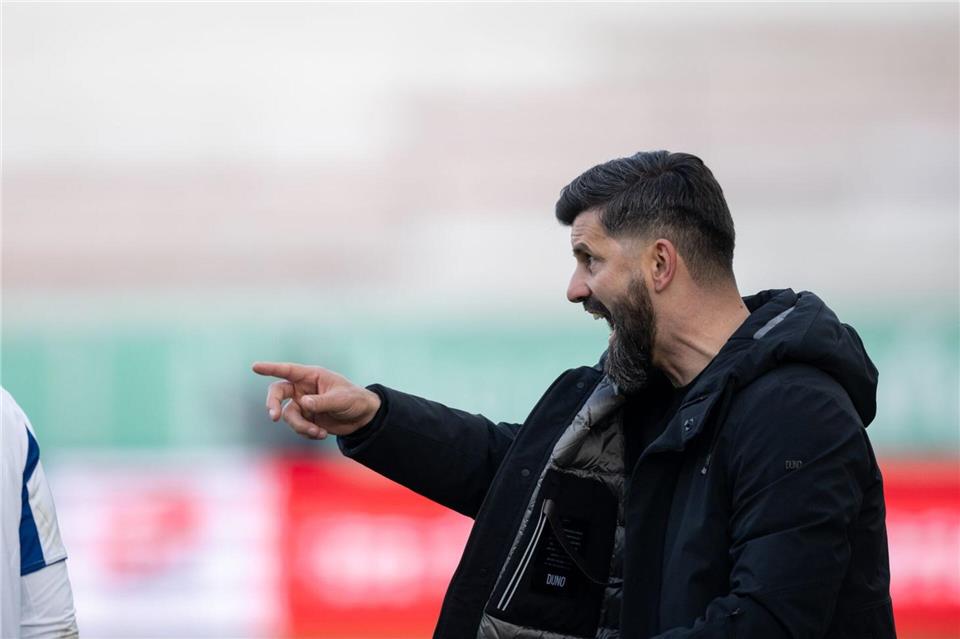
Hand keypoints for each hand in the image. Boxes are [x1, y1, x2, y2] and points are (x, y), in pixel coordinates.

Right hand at [251, 361, 381, 439]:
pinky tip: (322, 434)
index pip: (287, 370)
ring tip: (318, 432)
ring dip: (301, 426)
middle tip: (273, 416)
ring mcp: (302, 404)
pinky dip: (307, 432)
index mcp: (311, 376)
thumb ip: (321, 402)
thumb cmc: (353, 400)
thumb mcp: (340, 400)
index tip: (255, 367)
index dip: (270, 368)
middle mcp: (303, 389)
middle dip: (273, 405)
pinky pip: (297, 427)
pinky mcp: (306, 418)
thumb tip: (303, 403)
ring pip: (288, 415)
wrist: (361, 417)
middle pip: (277, 393)